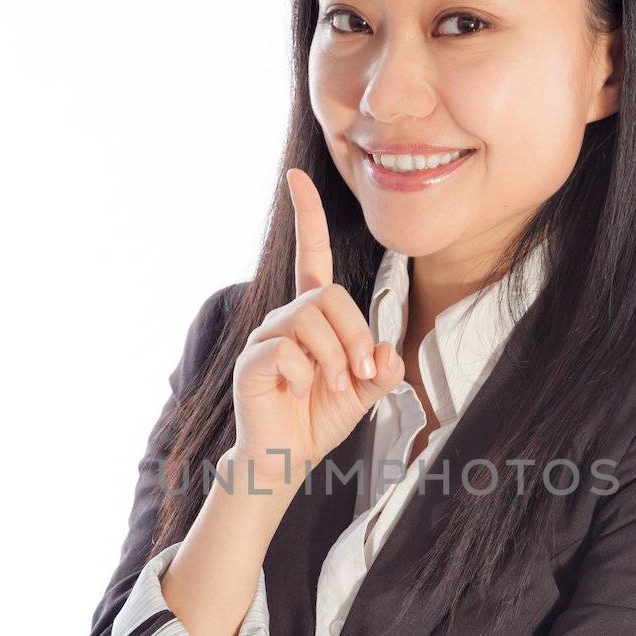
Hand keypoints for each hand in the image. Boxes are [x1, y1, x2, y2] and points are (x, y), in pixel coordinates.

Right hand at [230, 169, 403, 483]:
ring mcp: (264, 338)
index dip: (307, 216)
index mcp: (312, 317)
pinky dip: (304, 373)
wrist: (285, 459)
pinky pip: (284, 349)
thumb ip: (380, 369)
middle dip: (354, 334)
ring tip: (332, 387)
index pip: (312, 256)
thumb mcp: (363, 391)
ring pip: (308, 321)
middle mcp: (285, 318)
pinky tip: (298, 391)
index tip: (298, 176)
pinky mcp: (250, 362)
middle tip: (358, 373)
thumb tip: (385, 352)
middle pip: (328, 295)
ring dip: (333, 358)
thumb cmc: (318, 419)